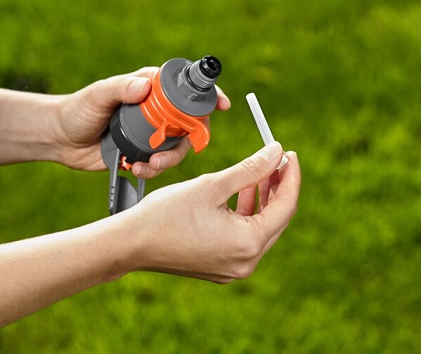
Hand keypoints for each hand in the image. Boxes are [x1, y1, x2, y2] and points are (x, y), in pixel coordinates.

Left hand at [54, 67, 230, 176]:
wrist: (60, 140)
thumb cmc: (78, 110)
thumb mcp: (98, 95)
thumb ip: (121, 87)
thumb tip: (145, 87)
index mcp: (152, 88)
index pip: (187, 88)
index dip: (209, 95)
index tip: (221, 104)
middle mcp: (158, 110)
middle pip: (192, 122)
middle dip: (192, 137)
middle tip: (179, 146)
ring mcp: (154, 133)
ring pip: (180, 147)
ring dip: (171, 159)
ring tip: (150, 164)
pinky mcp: (145, 153)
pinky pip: (162, 164)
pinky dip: (154, 169)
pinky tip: (136, 167)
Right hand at [116, 142, 300, 282]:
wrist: (130, 244)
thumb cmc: (167, 213)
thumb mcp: (213, 184)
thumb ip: (251, 168)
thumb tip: (278, 152)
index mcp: (248, 244)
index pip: (286, 206)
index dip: (291, 177)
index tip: (290, 154)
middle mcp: (246, 262)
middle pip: (277, 219)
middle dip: (279, 187)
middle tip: (277, 159)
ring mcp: (233, 268)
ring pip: (261, 228)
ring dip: (263, 199)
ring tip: (260, 171)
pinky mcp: (221, 267)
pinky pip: (244, 238)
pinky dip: (246, 214)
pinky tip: (242, 192)